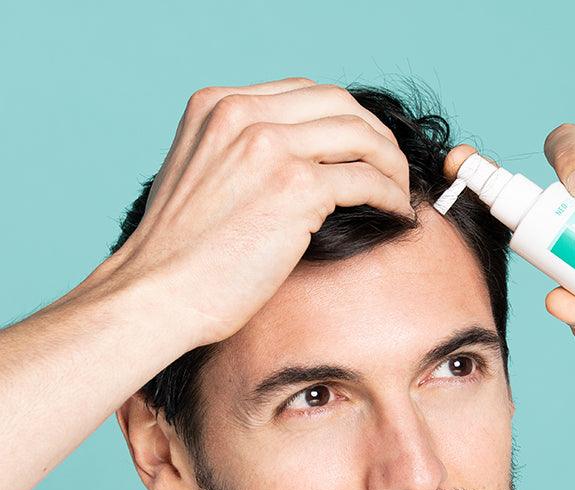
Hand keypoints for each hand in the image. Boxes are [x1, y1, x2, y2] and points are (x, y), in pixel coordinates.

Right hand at [93, 77, 413, 346]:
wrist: (158, 294)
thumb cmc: (178, 256)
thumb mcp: (199, 177)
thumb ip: (238, 154)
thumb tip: (292, 163)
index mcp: (217, 106)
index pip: (302, 93)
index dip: (342, 120)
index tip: (359, 149)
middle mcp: (243, 114)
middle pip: (339, 103)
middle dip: (374, 133)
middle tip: (390, 166)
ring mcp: (270, 147)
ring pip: (360, 136)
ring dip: (390, 162)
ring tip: (399, 190)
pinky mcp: (296, 187)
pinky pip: (366, 179)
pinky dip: (389, 194)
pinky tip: (395, 211)